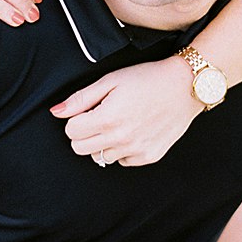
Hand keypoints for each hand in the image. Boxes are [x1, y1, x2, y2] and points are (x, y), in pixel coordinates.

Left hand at [50, 57, 202, 164]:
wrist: (185, 86)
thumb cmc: (147, 79)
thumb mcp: (110, 81)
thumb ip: (80, 99)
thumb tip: (57, 111)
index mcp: (107, 119)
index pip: (71, 131)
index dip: (75, 119)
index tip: (87, 110)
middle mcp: (120, 139)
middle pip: (80, 148)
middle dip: (83, 133)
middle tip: (98, 117)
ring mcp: (136, 150)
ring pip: (101, 157)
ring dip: (103, 143)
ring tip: (119, 123)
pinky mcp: (149, 156)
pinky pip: (123, 161)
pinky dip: (122, 150)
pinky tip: (133, 131)